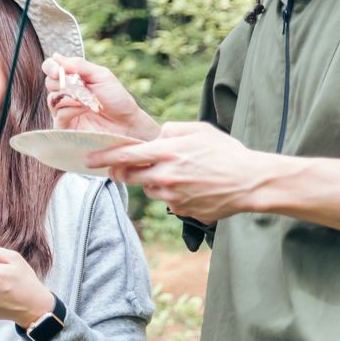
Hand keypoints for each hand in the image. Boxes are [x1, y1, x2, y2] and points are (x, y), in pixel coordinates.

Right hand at [42, 55, 160, 141]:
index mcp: (72, 78)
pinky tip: (85, 109)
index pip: (51, 68)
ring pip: (52, 99)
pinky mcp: (65, 126)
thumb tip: (56, 56)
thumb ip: (79, 65)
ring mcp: (64, 110)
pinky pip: (59, 116)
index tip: (58, 70)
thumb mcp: (101, 76)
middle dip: (63, 82)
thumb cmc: (116, 98)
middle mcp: (65, 93)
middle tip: (79, 85)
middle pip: (49, 82)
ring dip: (70, 97)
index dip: (50, 67)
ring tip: (87, 100)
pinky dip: (71, 110)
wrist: (126, 122)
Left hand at [96, 120, 282, 222]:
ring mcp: (173, 196)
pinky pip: (168, 202)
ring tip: (180, 175)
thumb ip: (172, 130)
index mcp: (167, 153)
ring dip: (153, 182)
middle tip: (121, 170)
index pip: (124, 156)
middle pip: (128, 177)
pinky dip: (174, 195)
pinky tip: (193, 188)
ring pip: (149, 189)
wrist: (251, 182)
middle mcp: (165, 176)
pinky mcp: (182, 211)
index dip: (102, 159)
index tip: (88, 160)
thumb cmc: (227, 153)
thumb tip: (156, 136)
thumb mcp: (200, 130)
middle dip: (121, 173)